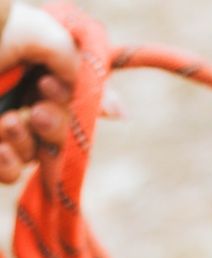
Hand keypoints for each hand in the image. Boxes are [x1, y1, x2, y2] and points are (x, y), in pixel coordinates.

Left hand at [0, 2, 77, 182]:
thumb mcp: (33, 32)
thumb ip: (71, 60)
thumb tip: (104, 101)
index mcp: (23, 62)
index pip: (66, 92)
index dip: (67, 99)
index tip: (51, 88)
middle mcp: (11, 92)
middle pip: (56, 128)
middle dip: (52, 125)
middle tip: (36, 114)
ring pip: (34, 153)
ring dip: (27, 143)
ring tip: (5, 126)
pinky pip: (9, 172)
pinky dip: (8, 163)